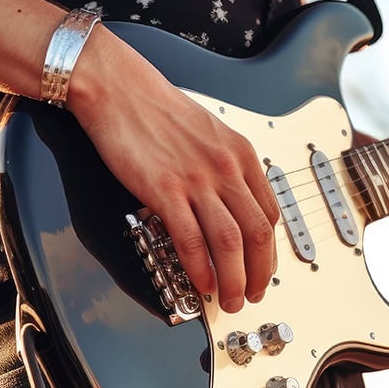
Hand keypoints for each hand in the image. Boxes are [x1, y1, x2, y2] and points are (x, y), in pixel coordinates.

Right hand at [68, 32, 278, 312]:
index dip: (269, 250)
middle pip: (258, 234)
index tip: (262, 268)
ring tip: (230, 300)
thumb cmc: (156, 108)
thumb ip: (225, 168)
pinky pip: (191, 240)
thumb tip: (229, 205)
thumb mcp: (209, 134)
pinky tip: (200, 283)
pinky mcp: (165, 189)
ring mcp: (197, 180)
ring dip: (233, 280)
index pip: (270, 213)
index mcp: (241, 155)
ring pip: (230, 243)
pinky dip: (200, 268)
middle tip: (253, 295)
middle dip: (260, 274)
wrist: (118, 88)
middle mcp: (226, 168)